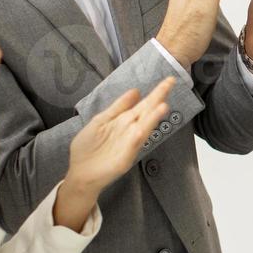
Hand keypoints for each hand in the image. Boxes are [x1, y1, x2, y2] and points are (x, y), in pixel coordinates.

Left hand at [54, 77, 176, 230]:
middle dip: (158, 97)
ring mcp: (129, 141)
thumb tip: (136, 90)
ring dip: (154, 114)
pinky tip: (148, 122)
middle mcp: (130, 129)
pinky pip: (136, 139)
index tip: (168, 80)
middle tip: (172, 81)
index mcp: (124, 120)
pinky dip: (143, 130)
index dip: (155, 92)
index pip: (143, 103)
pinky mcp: (126, 154)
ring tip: (164, 102)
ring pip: (144, 124)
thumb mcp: (100, 121)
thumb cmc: (88, 148)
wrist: (80, 173)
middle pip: (147, 110)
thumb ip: (118, 107)